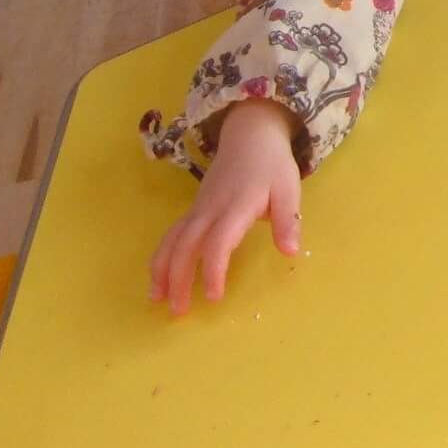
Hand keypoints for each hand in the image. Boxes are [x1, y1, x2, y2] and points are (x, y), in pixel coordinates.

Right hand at [147, 99, 301, 315]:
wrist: (250, 135)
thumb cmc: (272, 166)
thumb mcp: (289, 189)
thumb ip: (288, 220)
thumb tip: (291, 251)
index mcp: (236, 206)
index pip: (218, 242)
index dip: (213, 270)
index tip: (214, 296)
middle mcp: (210, 210)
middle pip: (186, 245)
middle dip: (179, 279)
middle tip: (179, 312)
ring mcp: (198, 209)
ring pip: (172, 240)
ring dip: (162, 270)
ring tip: (157, 300)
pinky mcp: (193, 209)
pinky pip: (171, 234)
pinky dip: (161, 256)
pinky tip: (158, 277)